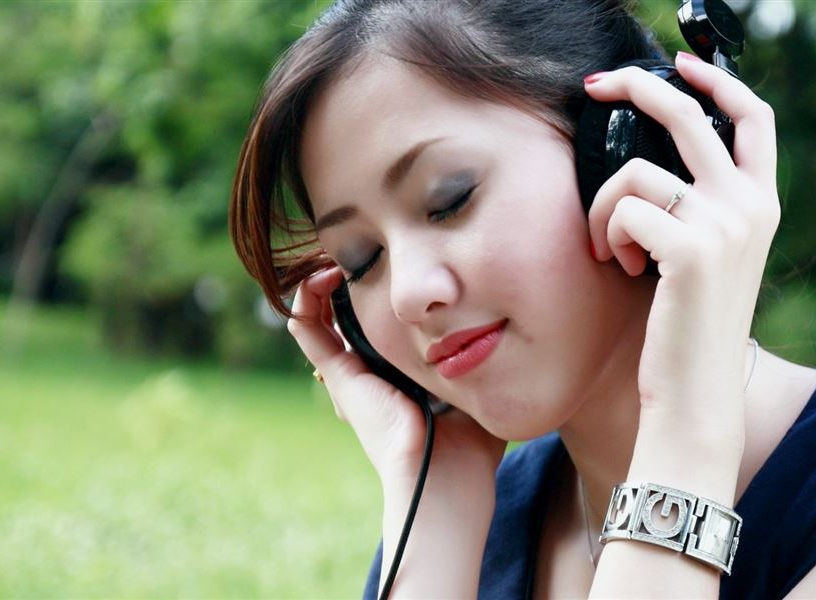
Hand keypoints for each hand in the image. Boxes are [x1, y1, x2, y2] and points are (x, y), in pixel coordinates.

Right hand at [288, 266, 507, 488]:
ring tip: (336, 255)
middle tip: (364, 249)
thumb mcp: (481, 388)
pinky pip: (308, 332)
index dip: (383, 294)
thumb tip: (509, 332)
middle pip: (350, 316)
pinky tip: (321, 275)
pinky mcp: (341, 378)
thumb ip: (489, 361)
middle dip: (353, 280)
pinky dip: (306, 302)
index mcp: (401, 375)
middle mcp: (372, 372)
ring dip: (323, 282)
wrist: (447, 482)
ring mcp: (353, 375)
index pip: (384, 327)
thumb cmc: (473, 447)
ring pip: (320, 318)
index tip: (397, 263)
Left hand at [583, 52, 779, 449]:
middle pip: (690, 116)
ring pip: (635, 172)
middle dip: (637, 88)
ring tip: (613, 251)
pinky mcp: (691, 249)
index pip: (756, 119)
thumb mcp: (706, 257)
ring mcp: (725, 225)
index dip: (717, 83)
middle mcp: (752, 207)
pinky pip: (622, 209)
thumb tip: (651, 162)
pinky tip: (621, 269)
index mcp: (762, 205)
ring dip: (604, 208)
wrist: (694, 394)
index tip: (678, 65)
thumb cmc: (687, 327)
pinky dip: (607, 236)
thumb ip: (698, 206)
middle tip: (596, 85)